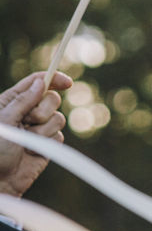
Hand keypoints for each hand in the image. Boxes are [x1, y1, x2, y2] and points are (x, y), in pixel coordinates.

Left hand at [0, 71, 71, 197]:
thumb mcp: (4, 120)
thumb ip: (23, 101)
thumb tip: (41, 83)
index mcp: (12, 101)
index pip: (36, 83)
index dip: (53, 79)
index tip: (67, 82)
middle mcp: (27, 113)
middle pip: (52, 100)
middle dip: (43, 111)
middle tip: (27, 122)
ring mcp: (38, 129)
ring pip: (58, 119)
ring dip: (43, 130)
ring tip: (26, 142)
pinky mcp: (47, 145)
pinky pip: (59, 136)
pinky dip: (48, 143)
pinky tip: (32, 152)